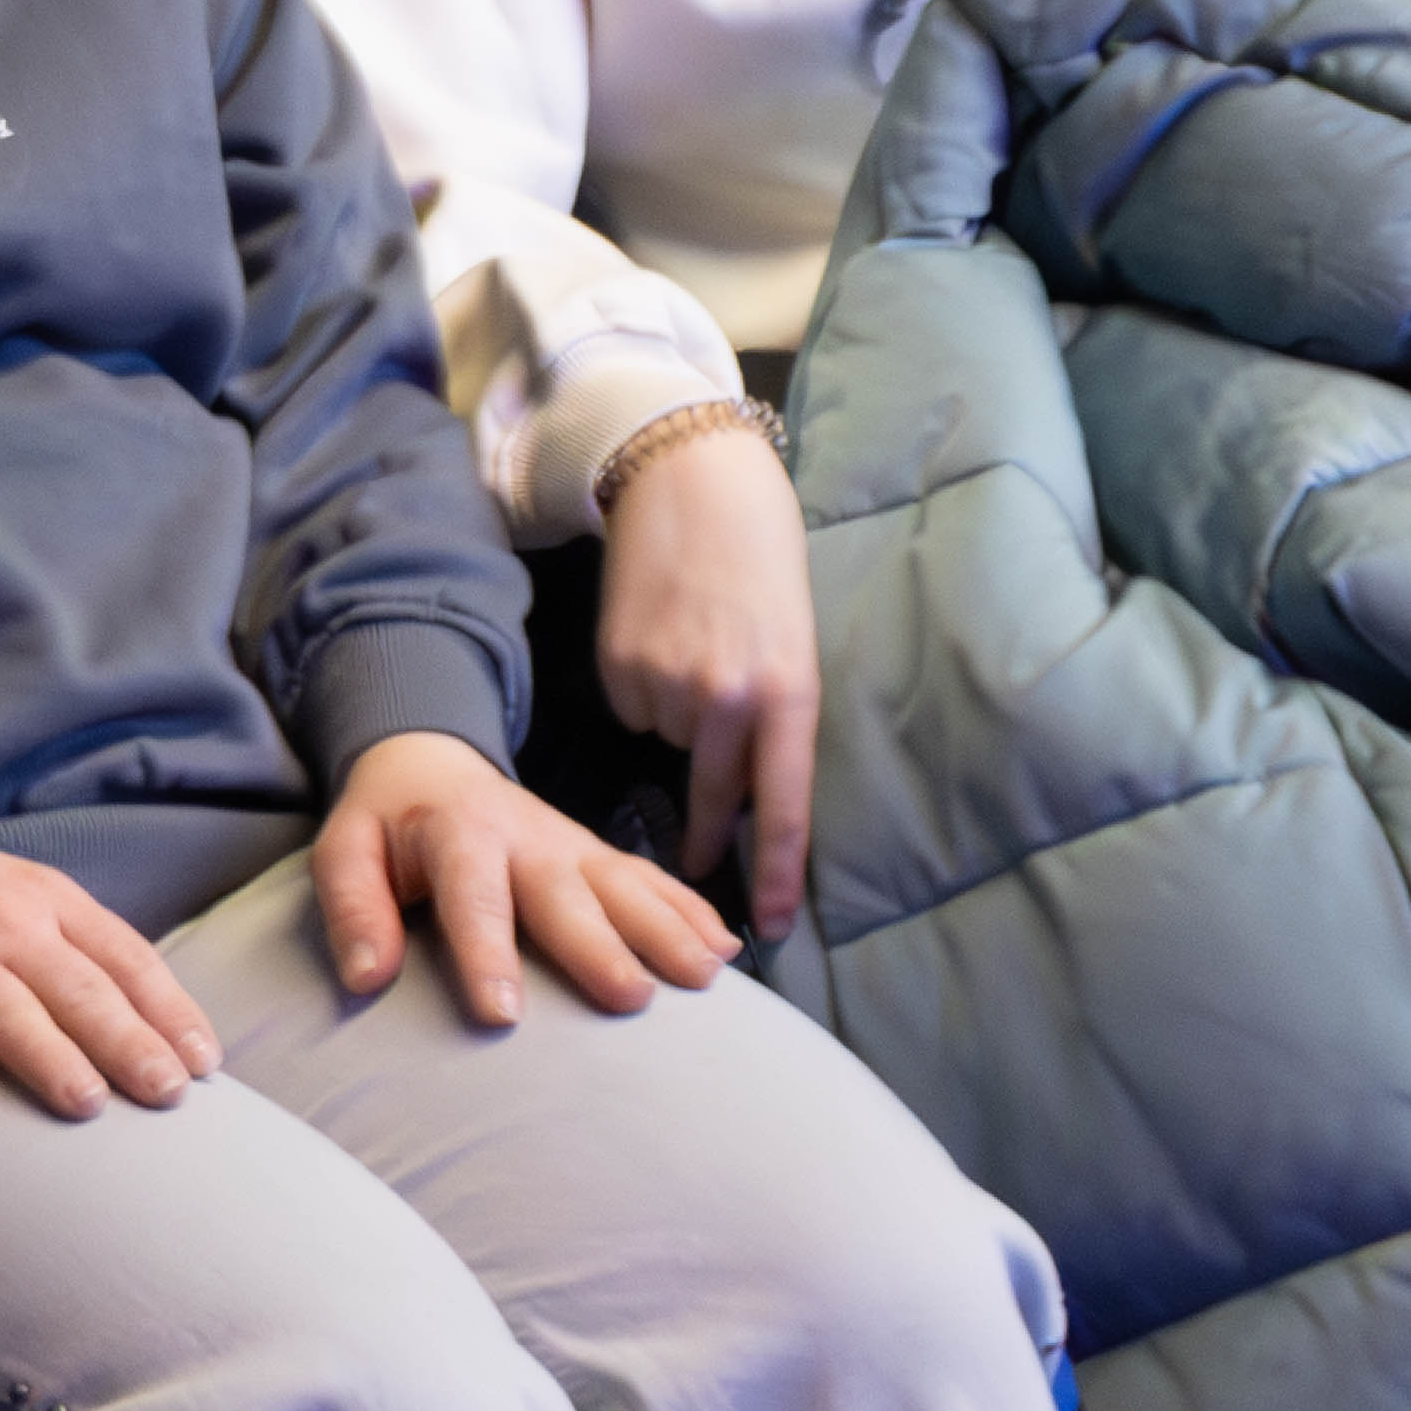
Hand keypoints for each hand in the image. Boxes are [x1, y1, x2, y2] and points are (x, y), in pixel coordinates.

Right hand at [0, 812, 218, 1120]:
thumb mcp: (14, 893)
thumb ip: (72, 944)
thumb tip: (148, 1019)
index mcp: (44, 898)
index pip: (123, 957)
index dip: (168, 1010)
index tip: (203, 1062)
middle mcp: (0, 922)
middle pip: (76, 988)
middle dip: (128, 1042)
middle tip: (168, 1094)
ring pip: (6, 1010)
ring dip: (50, 1058)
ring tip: (89, 1105)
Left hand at [309, 728, 728, 1022]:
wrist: (432, 760)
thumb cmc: (387, 824)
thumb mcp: (345, 849)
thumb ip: (353, 907)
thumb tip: (367, 976)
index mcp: (458, 833)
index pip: (473, 896)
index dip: (485, 953)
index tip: (502, 1014)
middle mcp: (526, 837)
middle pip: (566, 894)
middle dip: (600, 946)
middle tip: (631, 998)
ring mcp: (571, 844)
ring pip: (625, 885)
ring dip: (667, 928)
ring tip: (705, 975)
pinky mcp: (598, 855)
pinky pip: (653, 879)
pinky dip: (692, 909)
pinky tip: (727, 946)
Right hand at [593, 403, 822, 939]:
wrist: (693, 482)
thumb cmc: (762, 562)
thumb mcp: (793, 643)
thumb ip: (775, 717)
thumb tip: (742, 793)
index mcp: (787, 693)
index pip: (782, 806)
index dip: (774, 873)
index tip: (768, 929)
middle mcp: (726, 697)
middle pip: (712, 793)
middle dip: (705, 832)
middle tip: (698, 866)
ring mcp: (667, 682)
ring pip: (670, 741)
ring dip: (679, 718)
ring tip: (693, 648)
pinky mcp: (618, 665)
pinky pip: (633, 708)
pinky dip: (644, 688)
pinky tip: (658, 636)